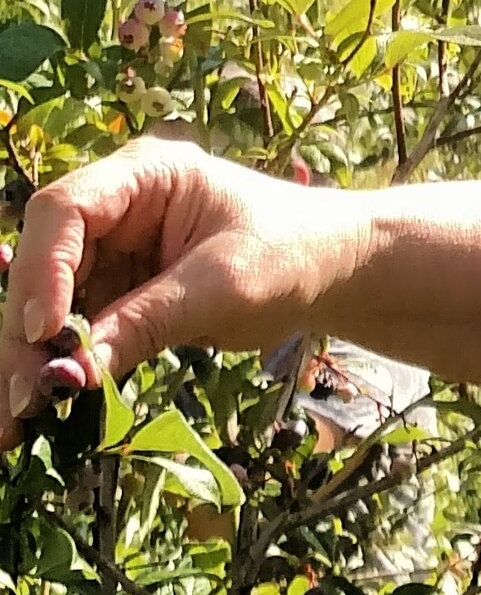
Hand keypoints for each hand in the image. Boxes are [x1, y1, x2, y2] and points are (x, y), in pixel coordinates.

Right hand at [0, 139, 360, 447]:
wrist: (335, 271)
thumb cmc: (294, 253)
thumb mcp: (225, 285)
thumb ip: (150, 320)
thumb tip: (73, 370)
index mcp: (145, 174)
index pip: (65, 212)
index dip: (42, 270)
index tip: (45, 332)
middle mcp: (116, 207)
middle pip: (43, 264)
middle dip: (27, 333)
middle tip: (21, 399)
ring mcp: (113, 251)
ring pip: (48, 305)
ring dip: (30, 361)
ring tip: (19, 421)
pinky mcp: (118, 292)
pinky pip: (73, 331)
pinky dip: (59, 369)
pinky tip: (41, 413)